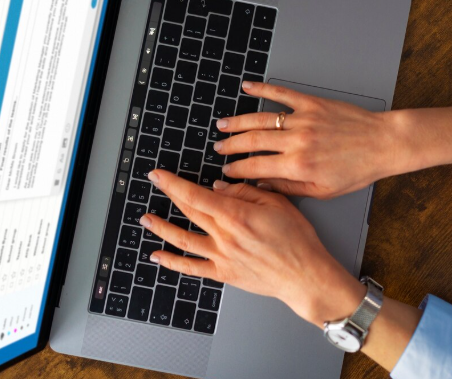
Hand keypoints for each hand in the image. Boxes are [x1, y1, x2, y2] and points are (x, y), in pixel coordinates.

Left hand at [141, 169, 363, 325]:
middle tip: (155, 183)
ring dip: (161, 227)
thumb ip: (246, 192)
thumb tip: (219, 188)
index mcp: (236, 215)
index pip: (196, 195)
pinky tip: (158, 256)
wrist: (305, 275)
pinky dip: (172, 262)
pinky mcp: (223, 273)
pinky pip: (191, 267)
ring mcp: (221, 256)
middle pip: (188, 211)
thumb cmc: (297, 240)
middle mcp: (224, 236)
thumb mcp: (277, 203)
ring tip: (146, 218)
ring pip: (182, 239)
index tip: (159, 174)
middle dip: (168, 194)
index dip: (173, 183)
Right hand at [215, 82, 451, 198]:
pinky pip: (282, 94)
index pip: (256, 167)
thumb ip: (290, 188)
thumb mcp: (323, 190)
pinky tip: (247, 87)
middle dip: (231, 145)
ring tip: (223, 124)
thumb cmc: (357, 170)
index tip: (226, 171)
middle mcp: (297, 141)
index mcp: (298, 166)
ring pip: (262, 119)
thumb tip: (264, 186)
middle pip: (253, 141)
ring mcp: (304, 119)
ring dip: (239, 121)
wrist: (383, 144)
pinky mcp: (312, 103)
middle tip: (218, 147)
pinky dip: (263, 89)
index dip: (237, 169)